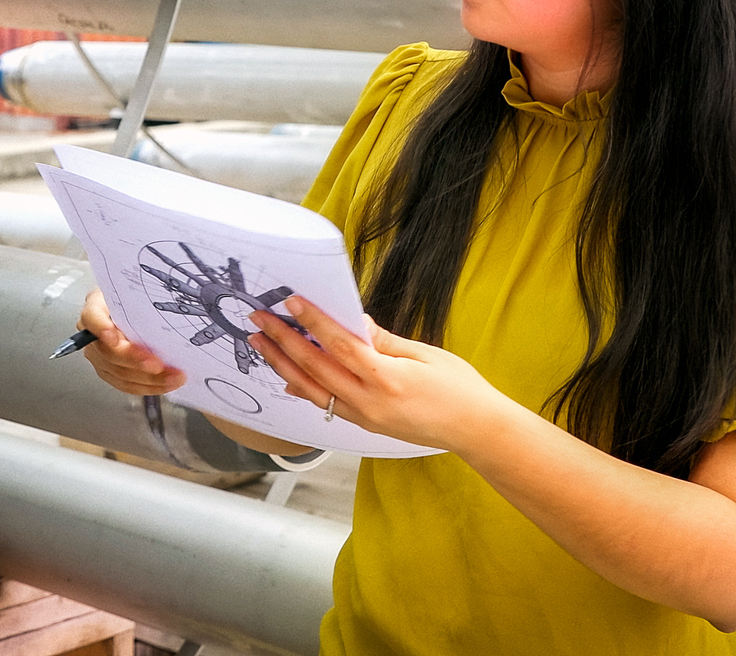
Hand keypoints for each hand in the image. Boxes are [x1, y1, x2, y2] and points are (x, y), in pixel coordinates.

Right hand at [78, 288, 183, 395]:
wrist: (132, 310)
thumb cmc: (133, 301)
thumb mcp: (135, 294)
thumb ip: (142, 303)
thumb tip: (164, 313)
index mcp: (96, 308)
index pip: (91, 317)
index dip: (101, 328)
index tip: (113, 336)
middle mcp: (92, 334)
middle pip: (108, 352)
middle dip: (135, 361)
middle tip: (158, 365)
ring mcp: (99, 356)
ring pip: (118, 373)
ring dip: (148, 379)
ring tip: (173, 377)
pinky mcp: (109, 372)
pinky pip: (126, 384)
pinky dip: (148, 386)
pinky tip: (165, 384)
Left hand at [247, 296, 513, 451]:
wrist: (476, 431)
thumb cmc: (459, 388)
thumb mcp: (425, 354)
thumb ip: (384, 340)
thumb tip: (353, 320)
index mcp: (388, 379)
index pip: (340, 346)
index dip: (314, 323)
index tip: (292, 303)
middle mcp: (370, 402)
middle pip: (316, 369)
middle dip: (284, 342)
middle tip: (259, 320)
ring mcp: (365, 417)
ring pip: (312, 390)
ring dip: (283, 365)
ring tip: (261, 344)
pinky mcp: (365, 425)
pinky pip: (326, 405)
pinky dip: (303, 389)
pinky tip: (286, 377)